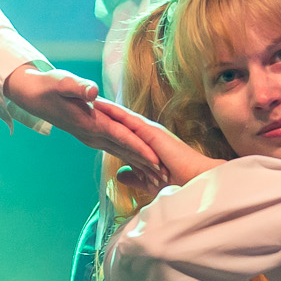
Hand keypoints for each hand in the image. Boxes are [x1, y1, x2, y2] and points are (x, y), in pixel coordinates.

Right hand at [2, 65, 164, 182]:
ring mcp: (91, 138)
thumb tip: (93, 92)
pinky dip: (127, 159)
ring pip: (120, 154)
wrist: (32, 95)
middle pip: (125, 151)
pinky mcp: (91, 136)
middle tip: (165, 178)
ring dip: (138, 166)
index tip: (157, 161)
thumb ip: (79, 87)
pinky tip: (138, 167)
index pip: (122, 137)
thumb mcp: (63, 82)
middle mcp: (92, 135)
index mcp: (91, 123)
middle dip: (145, 165)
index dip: (140, 148)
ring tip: (157, 178)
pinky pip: (114, 150)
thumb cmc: (48, 85)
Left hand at [91, 98, 222, 191]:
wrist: (196, 182)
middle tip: (84, 97)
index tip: (92, 115)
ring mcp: (150, 131)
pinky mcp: (151, 132)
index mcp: (146, 144)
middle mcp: (148, 134)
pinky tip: (100, 105)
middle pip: (121, 119)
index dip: (109, 122)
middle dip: (105, 109)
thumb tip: (120, 174)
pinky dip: (114, 112)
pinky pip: (129, 120)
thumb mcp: (147, 180)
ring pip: (123, 116)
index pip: (123, 130)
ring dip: (106, 106)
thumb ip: (134, 175)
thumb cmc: (177, 184)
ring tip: (87, 96)